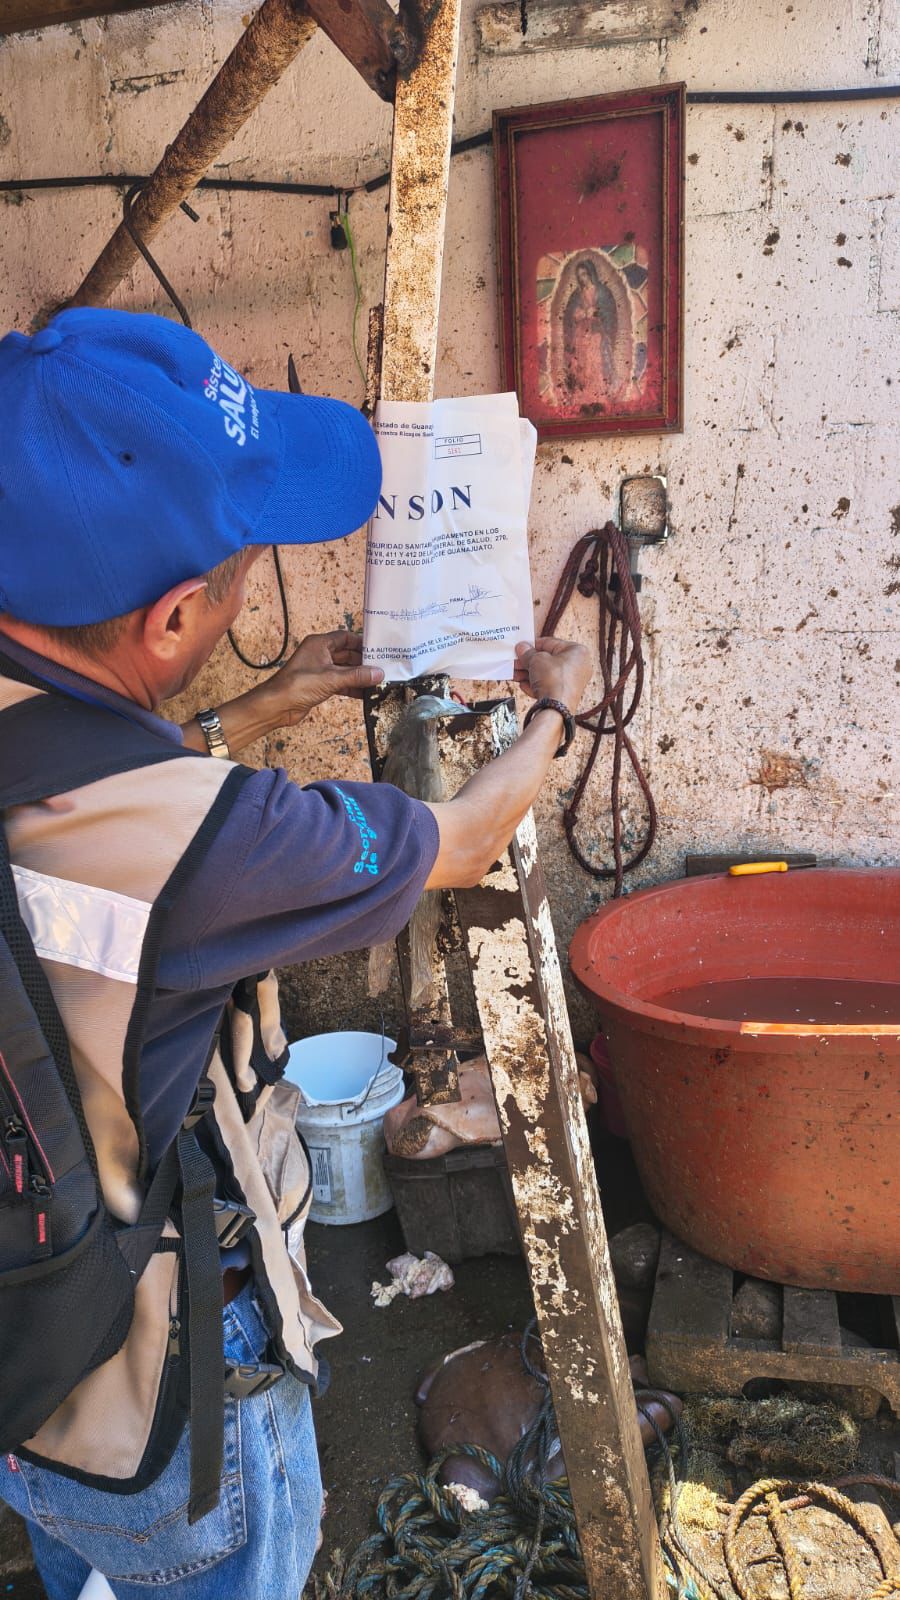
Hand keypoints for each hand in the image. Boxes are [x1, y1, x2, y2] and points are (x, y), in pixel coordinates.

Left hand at [264, 631, 383, 726]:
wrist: (277, 705)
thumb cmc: (296, 685)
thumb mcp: (332, 678)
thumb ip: (357, 676)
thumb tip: (377, 673)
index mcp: (319, 644)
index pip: (345, 637)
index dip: (361, 643)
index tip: (377, 649)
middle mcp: (319, 654)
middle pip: (347, 654)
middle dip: (363, 662)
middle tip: (381, 668)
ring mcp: (319, 670)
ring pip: (344, 670)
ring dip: (358, 676)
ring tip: (376, 681)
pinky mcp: (319, 685)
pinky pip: (340, 682)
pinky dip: (351, 687)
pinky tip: (364, 693)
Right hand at [513, 636, 590, 711]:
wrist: (556, 708)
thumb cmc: (553, 679)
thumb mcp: (536, 660)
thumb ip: (528, 652)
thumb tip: (522, 648)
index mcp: (578, 651)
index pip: (551, 643)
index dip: (533, 645)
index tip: (521, 648)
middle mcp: (579, 666)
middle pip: (548, 660)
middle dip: (528, 662)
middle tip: (515, 662)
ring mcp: (573, 682)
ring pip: (546, 674)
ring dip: (528, 674)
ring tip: (515, 675)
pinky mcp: (566, 695)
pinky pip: (549, 686)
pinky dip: (536, 685)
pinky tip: (524, 685)